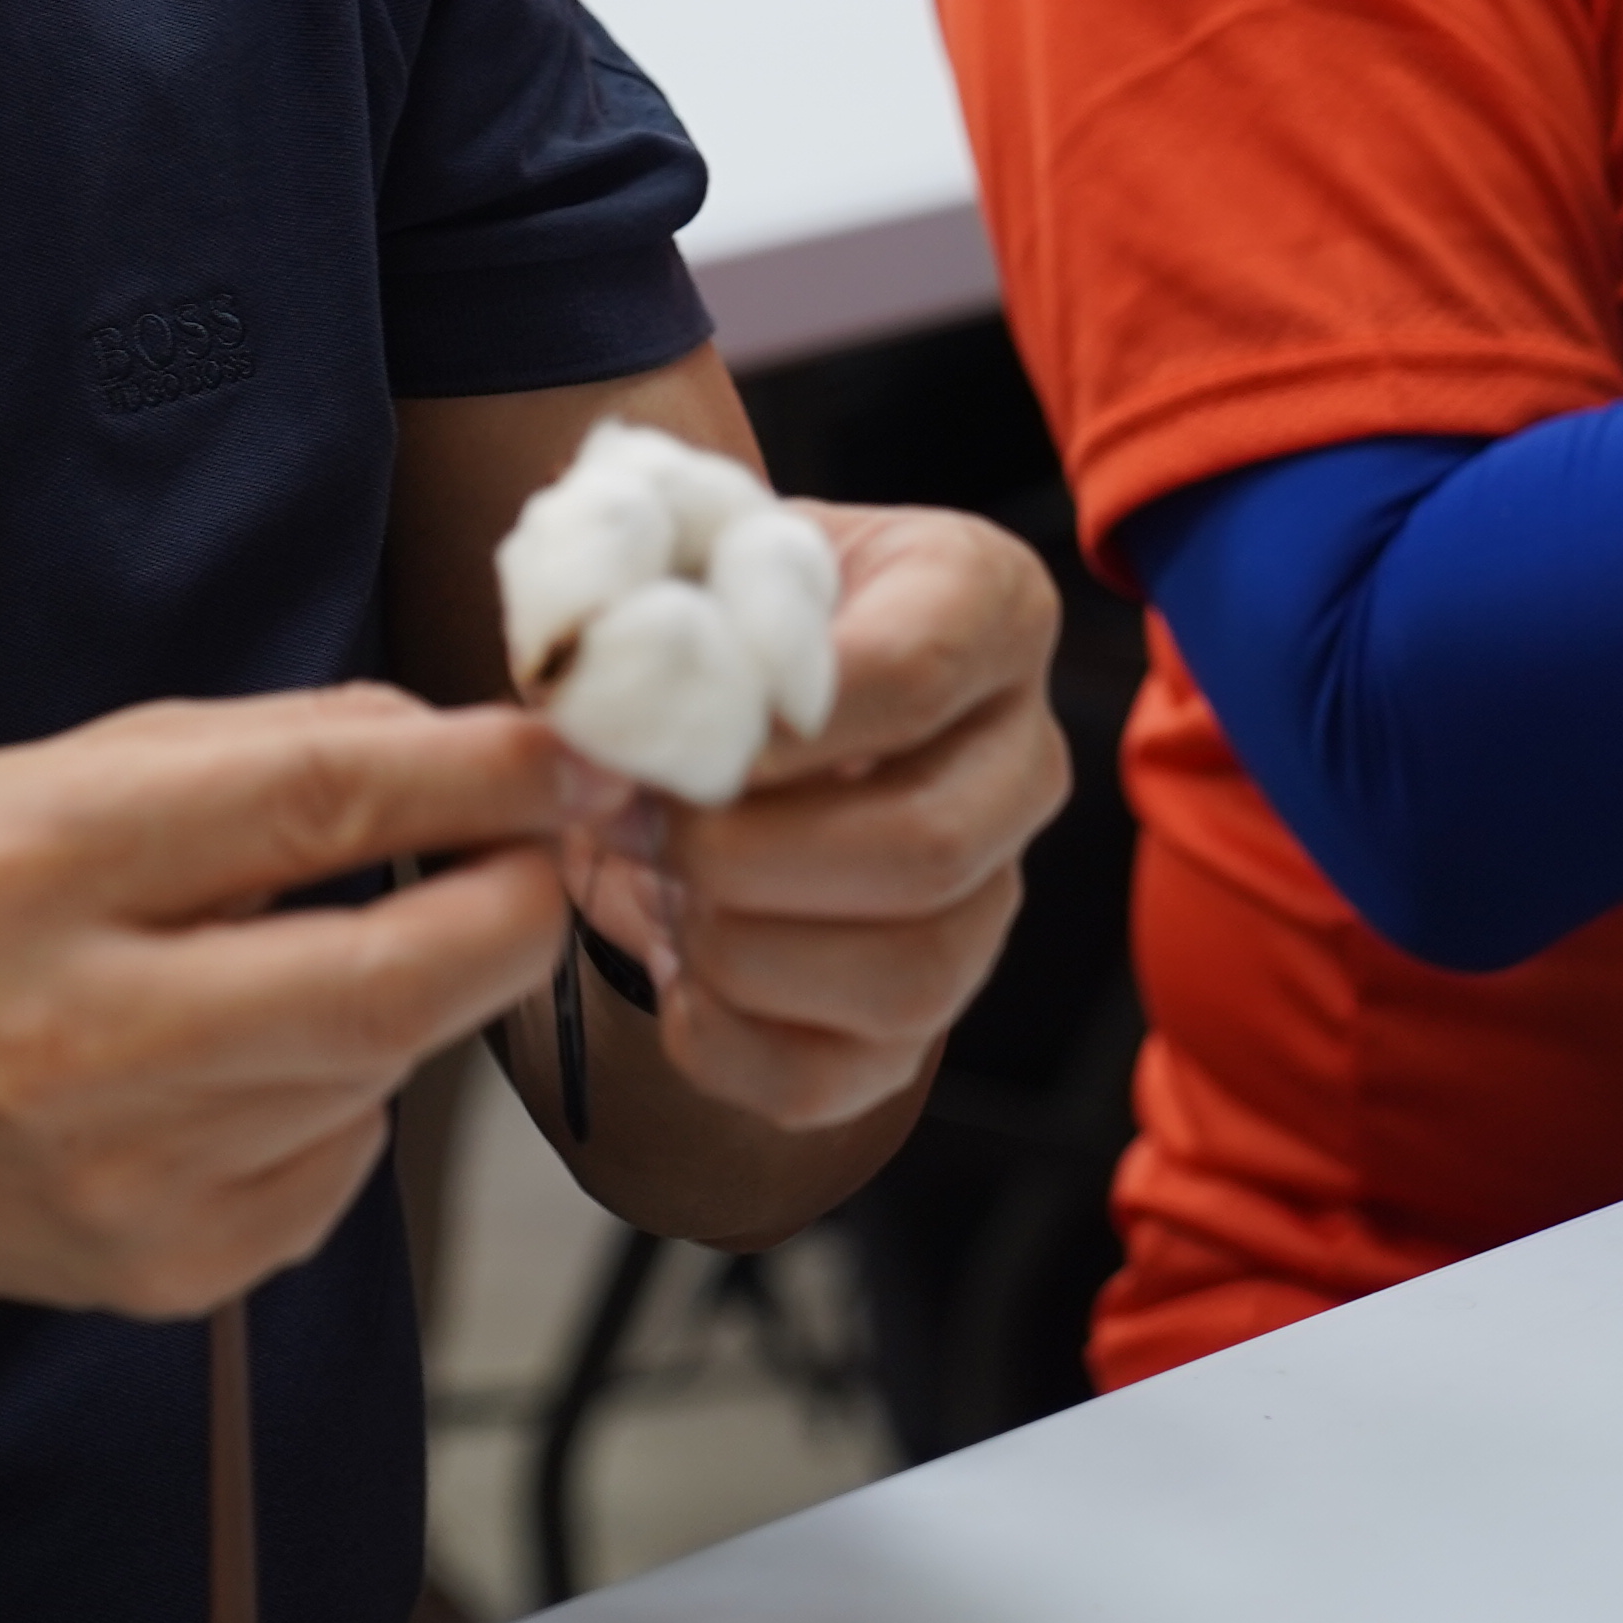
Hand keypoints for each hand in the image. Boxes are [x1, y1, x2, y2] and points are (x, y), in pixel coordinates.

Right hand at [0, 686, 577, 1337]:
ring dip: (408, 995)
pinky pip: (341, 1163)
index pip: (310, 801)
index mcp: (31, 864)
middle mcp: (77, 1030)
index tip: (558, 748)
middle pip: (384, 980)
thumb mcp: (30, 782)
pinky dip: (345, 1095)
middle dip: (510, 909)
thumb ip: (237, 749)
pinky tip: (255, 1064)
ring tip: (317, 954)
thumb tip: (435, 739)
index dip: (468, 772)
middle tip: (546, 857)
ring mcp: (128, 1174)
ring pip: (377, 1070)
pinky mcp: (170, 1269)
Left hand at [565, 502, 1070, 1131]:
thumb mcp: (669, 546)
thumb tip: (602, 716)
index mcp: (982, 602)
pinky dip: (724, 1041)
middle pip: (926, 847)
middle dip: (743, 850)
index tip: (672, 737)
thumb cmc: (701, 604)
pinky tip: (674, 968)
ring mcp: (986, 896)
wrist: (701, 700)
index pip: (915, 673)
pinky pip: (836, 1076)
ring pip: (905, 976)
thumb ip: (633, 590)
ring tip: (661, 882)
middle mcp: (1019, 756)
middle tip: (641, 819)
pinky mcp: (919, 1014)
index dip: (777, 725)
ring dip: (736, 946)